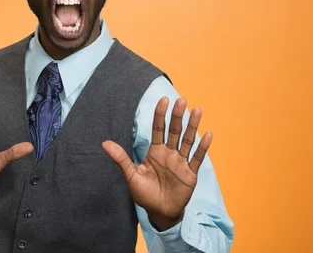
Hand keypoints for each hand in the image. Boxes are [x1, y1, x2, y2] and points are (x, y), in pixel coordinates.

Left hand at [102, 97, 211, 229]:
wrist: (159, 212)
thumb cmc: (144, 193)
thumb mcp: (131, 175)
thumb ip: (121, 158)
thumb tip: (104, 143)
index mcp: (155, 151)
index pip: (158, 128)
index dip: (160, 114)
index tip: (163, 100)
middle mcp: (169, 153)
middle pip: (174, 131)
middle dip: (177, 115)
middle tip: (181, 100)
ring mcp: (181, 162)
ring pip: (187, 141)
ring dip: (193, 126)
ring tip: (198, 110)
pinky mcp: (190, 173)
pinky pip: (197, 158)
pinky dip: (203, 147)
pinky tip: (208, 134)